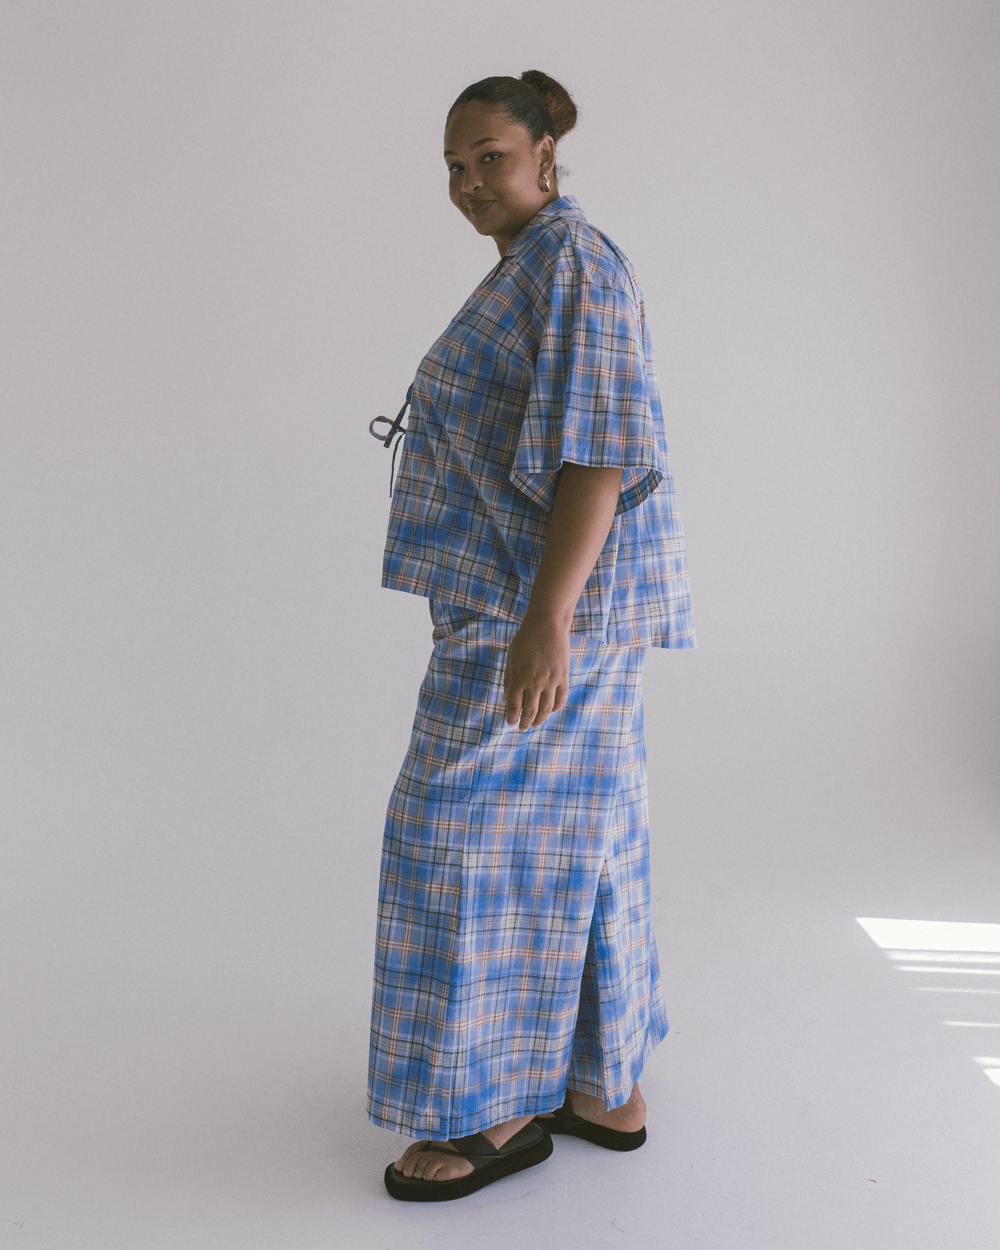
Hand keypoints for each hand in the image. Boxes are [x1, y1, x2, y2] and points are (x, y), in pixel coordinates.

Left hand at [502, 615, 569, 730]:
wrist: (546, 625)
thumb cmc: (525, 641)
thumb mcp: (511, 660)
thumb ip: (509, 680)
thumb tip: (506, 700)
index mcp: (518, 679)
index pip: (514, 706)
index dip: (512, 718)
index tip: (511, 723)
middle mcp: (534, 683)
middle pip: (530, 711)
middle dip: (525, 722)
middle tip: (523, 728)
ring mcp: (550, 681)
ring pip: (546, 709)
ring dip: (540, 719)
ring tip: (535, 724)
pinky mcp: (563, 677)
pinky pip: (561, 698)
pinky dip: (556, 708)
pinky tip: (551, 711)